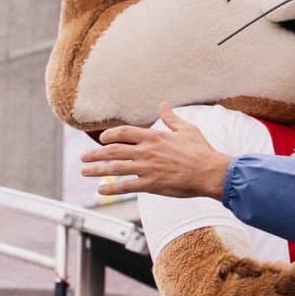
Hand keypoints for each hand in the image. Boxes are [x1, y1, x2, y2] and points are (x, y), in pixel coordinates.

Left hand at [80, 103, 230, 198]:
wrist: (210, 172)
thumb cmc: (201, 151)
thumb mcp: (187, 129)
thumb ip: (171, 118)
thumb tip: (164, 105)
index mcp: (154, 137)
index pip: (124, 133)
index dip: (109, 135)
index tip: (101, 139)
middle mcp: (147, 151)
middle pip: (113, 151)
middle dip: (95, 154)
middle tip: (83, 157)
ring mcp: (147, 168)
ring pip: (115, 168)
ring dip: (97, 170)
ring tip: (85, 171)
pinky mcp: (151, 184)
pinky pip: (126, 186)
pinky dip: (112, 188)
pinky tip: (101, 190)